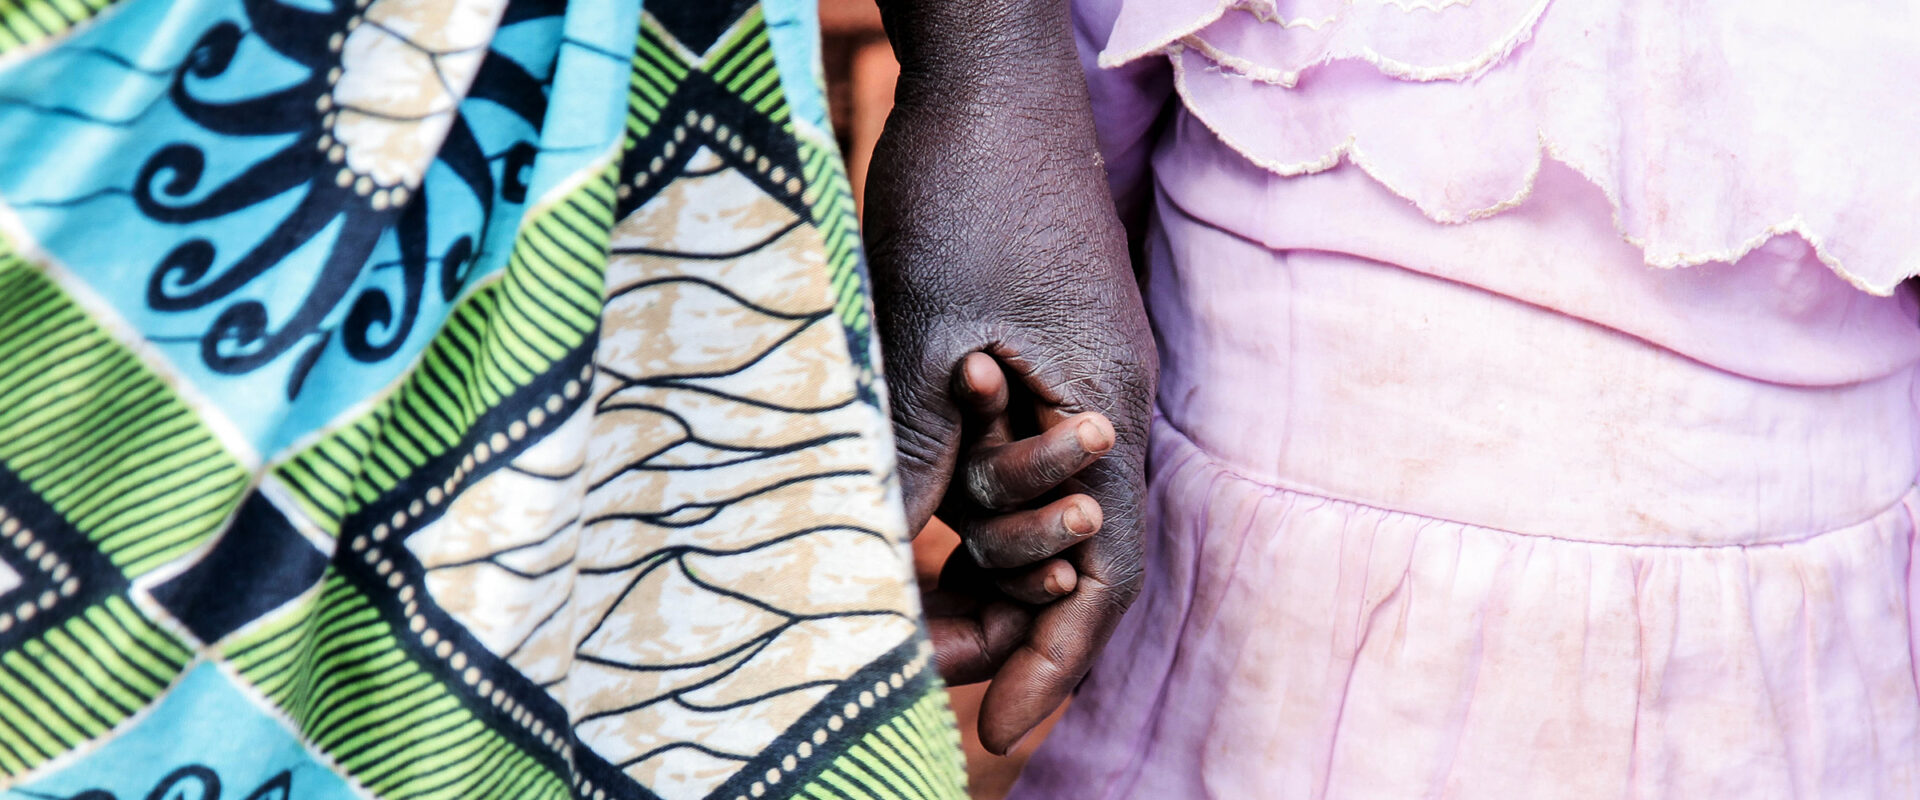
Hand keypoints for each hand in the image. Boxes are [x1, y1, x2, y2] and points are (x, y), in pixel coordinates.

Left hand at [864, 0, 1157, 752]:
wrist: (987, 78)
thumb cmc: (964, 194)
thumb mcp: (922, 341)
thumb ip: (914, 460)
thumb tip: (880, 574)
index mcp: (1102, 409)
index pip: (1102, 570)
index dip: (1057, 659)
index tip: (1001, 731)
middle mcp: (1105, 406)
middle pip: (1075, 553)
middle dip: (1004, 615)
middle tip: (916, 656)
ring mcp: (1078, 378)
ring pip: (1043, 506)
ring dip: (984, 555)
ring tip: (908, 600)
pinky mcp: (1043, 354)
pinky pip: (1019, 454)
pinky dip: (975, 494)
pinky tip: (920, 513)